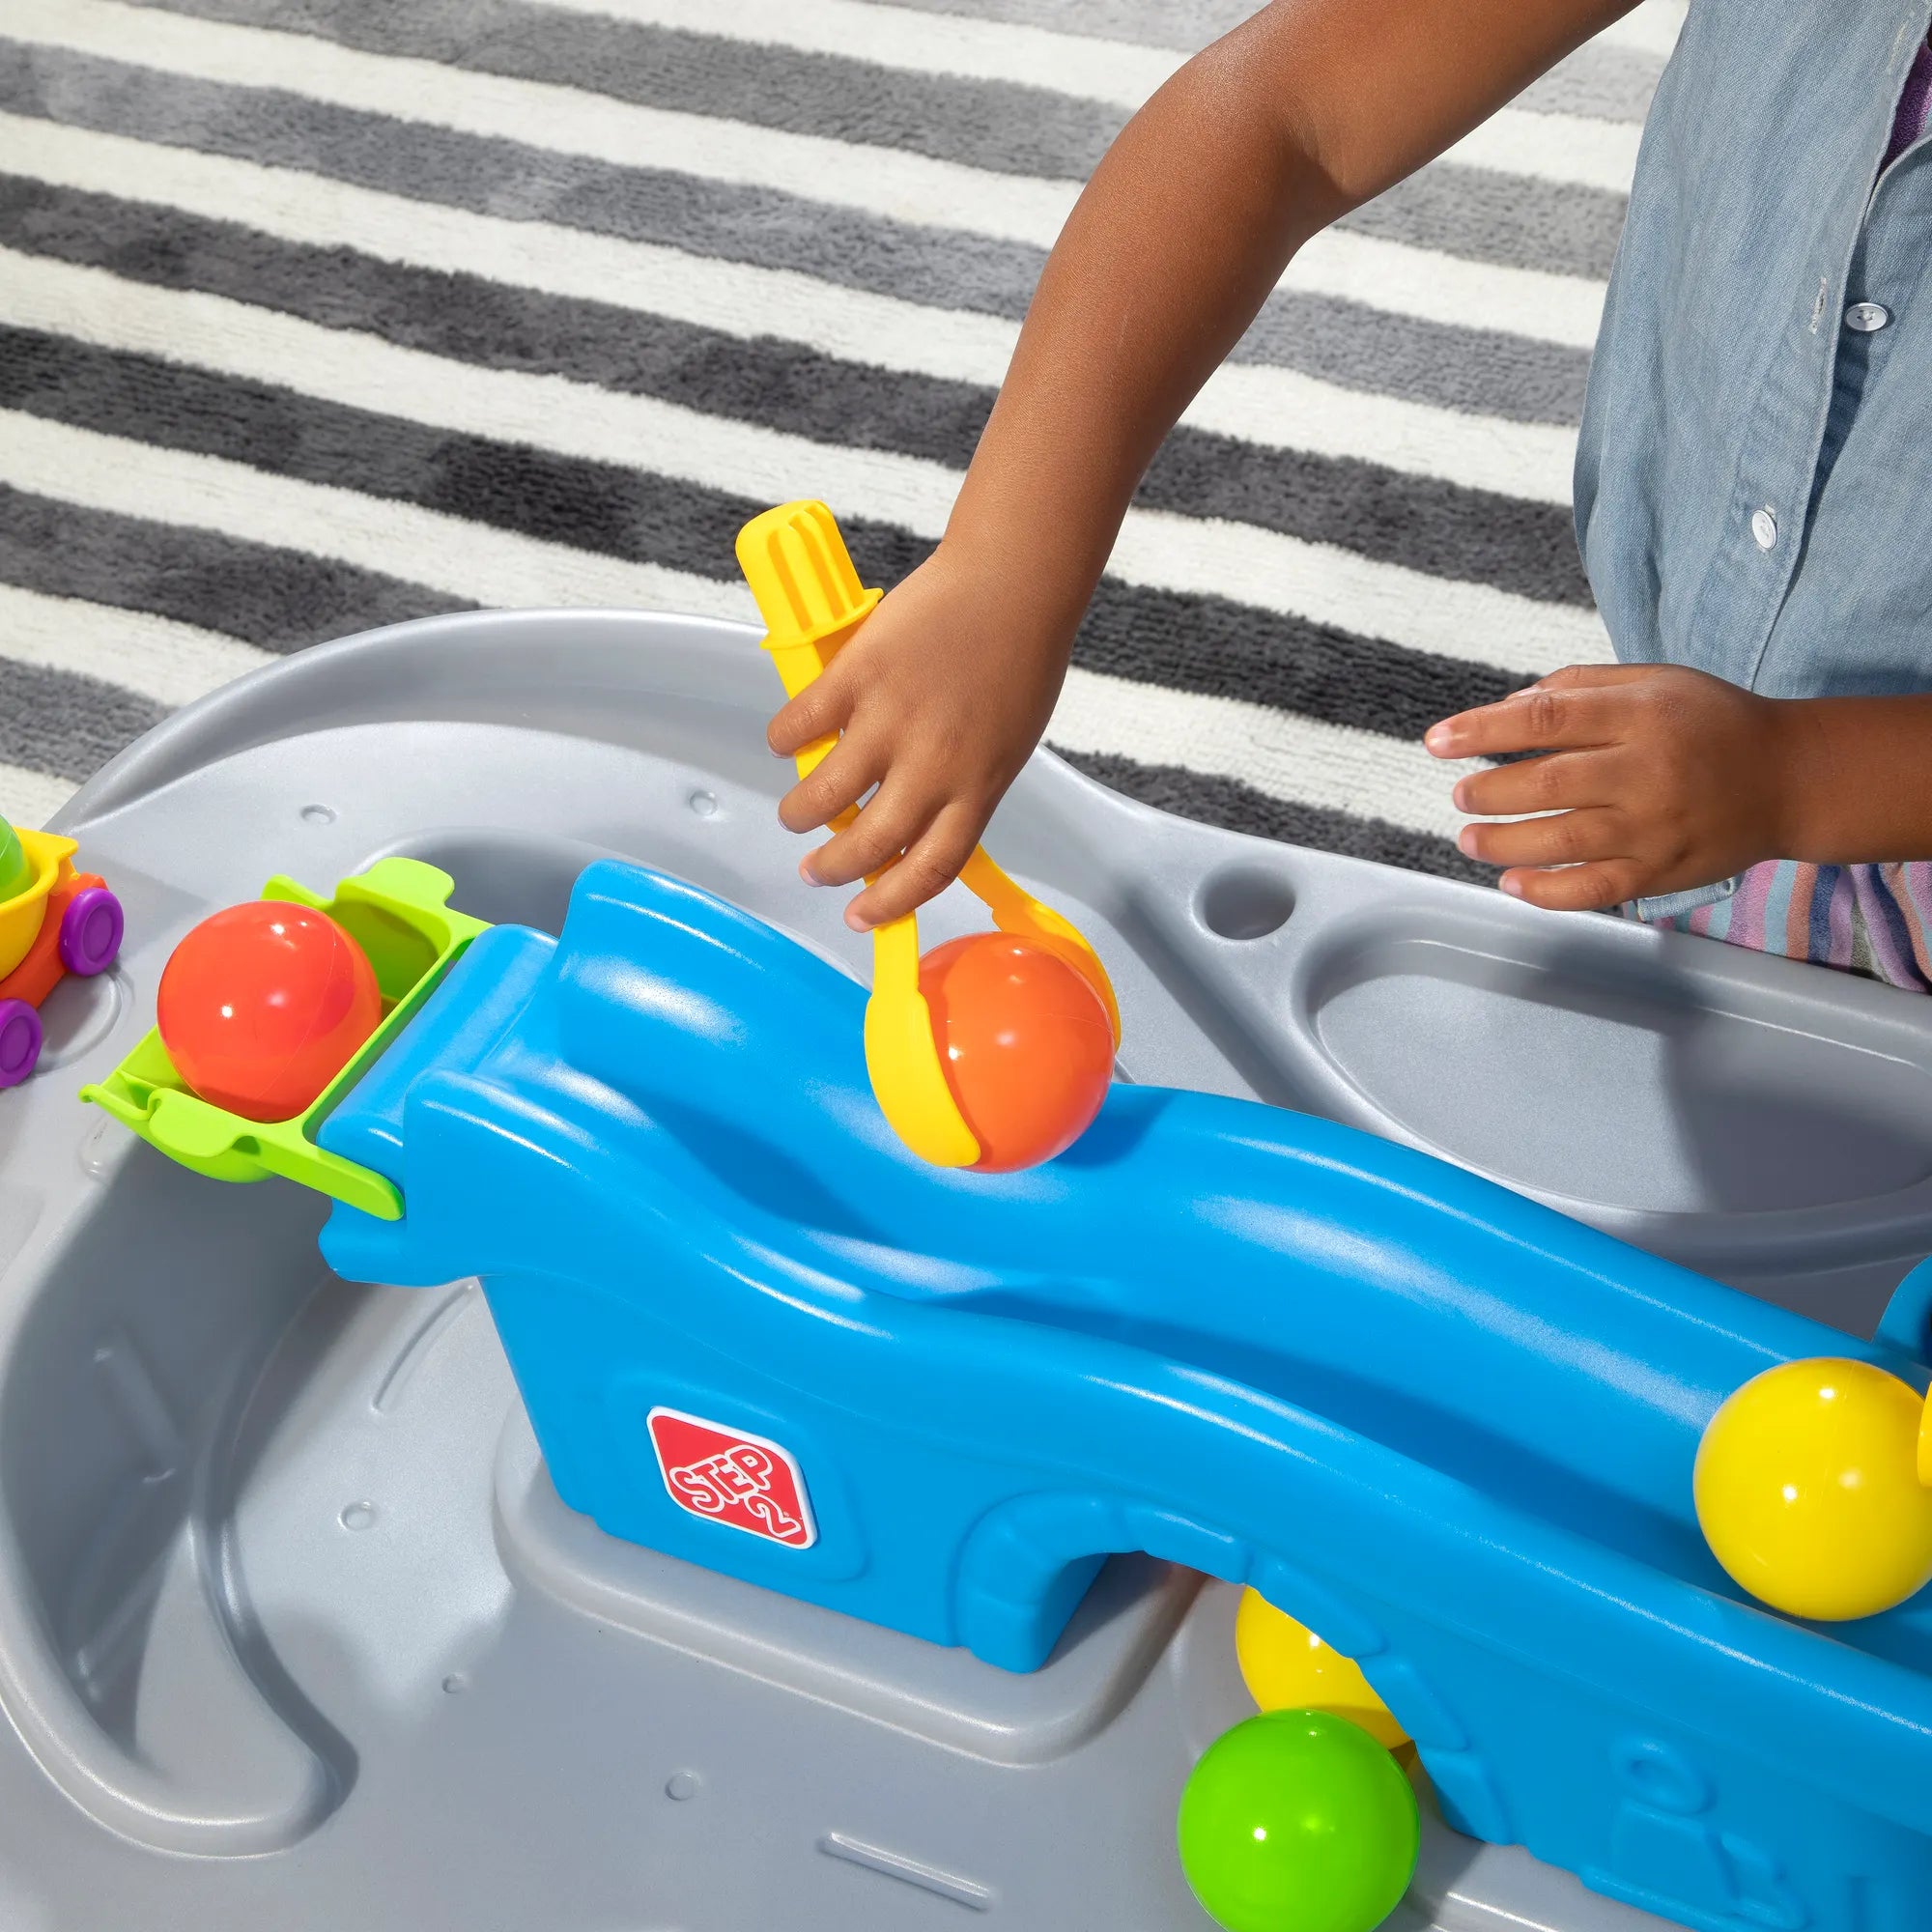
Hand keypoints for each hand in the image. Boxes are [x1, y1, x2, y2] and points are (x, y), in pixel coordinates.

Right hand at [767, 545, 1072, 930]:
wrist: (1014, 584)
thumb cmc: (1019, 660)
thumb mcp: (1007, 744)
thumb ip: (962, 785)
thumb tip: (911, 817)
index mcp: (978, 788)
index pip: (929, 868)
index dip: (890, 903)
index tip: (861, 917)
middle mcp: (933, 766)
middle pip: (870, 843)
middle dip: (833, 869)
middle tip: (814, 870)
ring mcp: (892, 721)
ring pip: (825, 794)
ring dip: (800, 814)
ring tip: (794, 815)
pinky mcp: (858, 675)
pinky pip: (803, 723)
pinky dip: (784, 739)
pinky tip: (783, 742)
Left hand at [1423, 663, 1798, 910]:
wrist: (1789, 779)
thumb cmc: (1709, 723)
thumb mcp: (1654, 682)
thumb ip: (1580, 689)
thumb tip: (1508, 707)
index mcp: (1642, 714)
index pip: (1546, 719)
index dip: (1482, 730)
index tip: (1437, 742)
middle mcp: (1647, 771)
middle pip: (1547, 783)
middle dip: (1488, 791)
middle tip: (1461, 796)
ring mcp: (1654, 827)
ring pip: (1561, 839)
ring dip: (1502, 842)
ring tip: (1468, 839)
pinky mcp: (1660, 871)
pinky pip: (1592, 889)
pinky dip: (1544, 891)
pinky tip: (1511, 882)